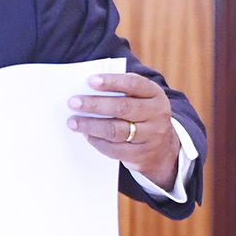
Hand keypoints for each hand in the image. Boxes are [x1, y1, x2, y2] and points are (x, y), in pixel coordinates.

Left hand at [69, 72, 179, 188]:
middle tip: (73, 102)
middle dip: (95, 104)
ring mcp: (151, 136)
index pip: (134, 84)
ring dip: (91, 125)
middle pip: (123, 108)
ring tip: (73, 122)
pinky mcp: (141, 155)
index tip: (90, 81)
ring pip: (116, 130)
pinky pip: (114, 149)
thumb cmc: (140, 114)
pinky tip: (86, 134)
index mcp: (155, 95)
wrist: (162, 147)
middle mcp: (157, 114)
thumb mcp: (139, 99)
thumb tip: (86, 88)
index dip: (112, 82)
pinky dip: (97, 141)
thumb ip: (120, 91)